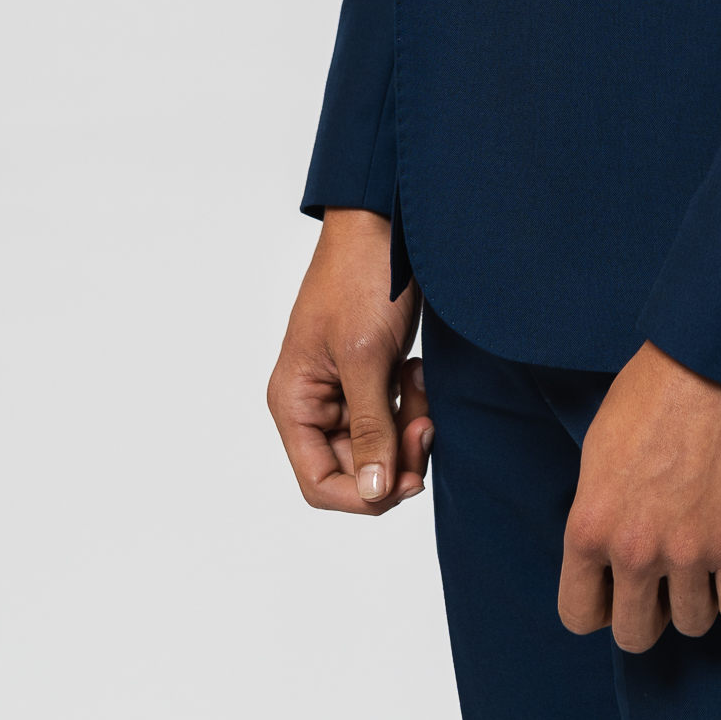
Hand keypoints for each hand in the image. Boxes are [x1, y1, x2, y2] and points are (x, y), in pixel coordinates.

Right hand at [267, 208, 432, 513]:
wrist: (384, 224)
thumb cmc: (361, 279)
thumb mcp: (367, 359)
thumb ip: (371, 430)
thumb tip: (373, 493)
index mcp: (294, 402)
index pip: (319, 483)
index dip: (362, 495)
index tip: (405, 479)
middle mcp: (313, 403)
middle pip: (355, 468)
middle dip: (395, 455)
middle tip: (426, 423)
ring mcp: (343, 390)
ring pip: (379, 444)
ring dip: (407, 427)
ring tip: (419, 383)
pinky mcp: (371, 375)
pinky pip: (392, 415)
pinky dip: (411, 404)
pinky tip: (417, 370)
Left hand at [559, 341, 720, 651]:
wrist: (713, 361)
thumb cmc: (652, 392)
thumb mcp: (597, 455)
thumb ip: (597, 516)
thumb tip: (603, 557)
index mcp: (589, 528)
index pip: (579, 616)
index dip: (600, 607)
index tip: (616, 590)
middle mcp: (635, 552)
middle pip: (636, 635)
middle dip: (649, 614)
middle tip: (663, 581)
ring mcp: (689, 553)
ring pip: (692, 626)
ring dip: (697, 600)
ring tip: (702, 563)